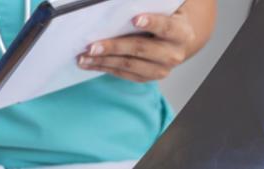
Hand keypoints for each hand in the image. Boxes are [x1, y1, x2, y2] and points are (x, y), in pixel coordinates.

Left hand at [76, 13, 198, 82]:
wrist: (173, 41)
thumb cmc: (162, 18)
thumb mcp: (161, 9)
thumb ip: (147, 4)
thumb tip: (118, 3)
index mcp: (180, 32)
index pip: (167, 27)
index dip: (152, 22)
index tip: (135, 19)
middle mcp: (173, 54)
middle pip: (141, 49)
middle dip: (114, 47)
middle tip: (92, 46)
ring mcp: (160, 69)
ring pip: (128, 65)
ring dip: (103, 61)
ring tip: (83, 56)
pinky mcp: (146, 78)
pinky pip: (122, 74)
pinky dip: (103, 67)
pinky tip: (88, 62)